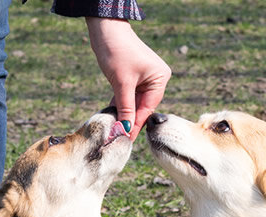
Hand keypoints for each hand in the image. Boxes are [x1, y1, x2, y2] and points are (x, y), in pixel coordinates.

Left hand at [86, 17, 170, 140]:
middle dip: (129, 120)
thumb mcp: (122, 83)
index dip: (136, 124)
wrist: (105, 28)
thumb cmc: (117, 51)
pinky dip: (119, 104)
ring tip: (113, 130)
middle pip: (141, 106)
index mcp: (160, 78)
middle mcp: (155, 79)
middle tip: (118, 138)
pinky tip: (111, 116)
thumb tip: (125, 130)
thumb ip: (125, 108)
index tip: (126, 139)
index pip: (147, 107)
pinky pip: (126, 95)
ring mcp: (144, 78)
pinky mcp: (131, 77)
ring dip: (122, 114)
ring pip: (133, 102)